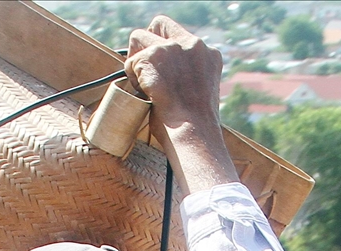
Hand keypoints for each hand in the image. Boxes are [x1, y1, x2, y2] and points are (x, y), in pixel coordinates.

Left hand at [125, 17, 237, 191]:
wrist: (195, 135)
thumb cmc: (197, 126)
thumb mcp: (200, 91)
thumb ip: (187, 73)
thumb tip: (163, 73)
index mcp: (209, 54)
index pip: (181, 36)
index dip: (166, 47)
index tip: (161, 66)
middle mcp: (194, 45)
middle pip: (159, 24)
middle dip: (147, 42)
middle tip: (143, 67)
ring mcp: (173, 49)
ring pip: (139, 38)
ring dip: (137, 60)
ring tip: (144, 86)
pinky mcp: (154, 57)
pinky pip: (131, 61)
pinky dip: (132, 77)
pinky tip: (144, 94)